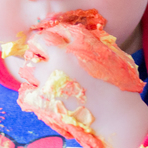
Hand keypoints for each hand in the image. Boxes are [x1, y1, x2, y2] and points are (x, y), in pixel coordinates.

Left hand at [24, 32, 147, 147]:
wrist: (119, 118)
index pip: (58, 30)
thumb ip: (97, 43)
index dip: (57, 37)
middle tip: (44, 58)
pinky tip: (40, 97)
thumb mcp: (115, 56)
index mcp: (79, 42)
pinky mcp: (42, 99)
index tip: (57, 45)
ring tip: (44, 80)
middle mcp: (61, 55)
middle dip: (39, 48)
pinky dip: (30, 94)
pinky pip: (25, 93)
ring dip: (34, 72)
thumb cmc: (122, 88)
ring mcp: (49, 77)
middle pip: (37, 42)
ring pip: (27, 67)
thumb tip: (86, 36)